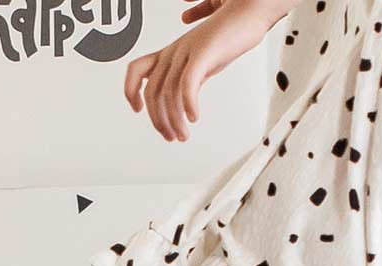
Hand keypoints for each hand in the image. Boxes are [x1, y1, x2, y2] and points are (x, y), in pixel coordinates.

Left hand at [125, 0, 284, 142]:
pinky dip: (188, 103)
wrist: (251, 9)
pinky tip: (194, 117)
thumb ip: (194, 67)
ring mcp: (188, 51)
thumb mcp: (205, 53)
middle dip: (157, 119)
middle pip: (152, 90)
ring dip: (174, 119)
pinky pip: (188, 82)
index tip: (138, 109)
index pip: (136, 69)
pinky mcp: (204, 53)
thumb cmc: (232, 29)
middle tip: (170, 136)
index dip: (130, 90)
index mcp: (171, 51)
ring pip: (169, 91)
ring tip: (182, 135)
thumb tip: (191, 78)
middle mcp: (174, 51)